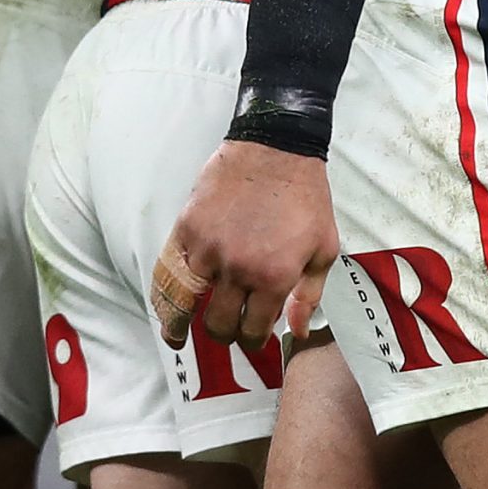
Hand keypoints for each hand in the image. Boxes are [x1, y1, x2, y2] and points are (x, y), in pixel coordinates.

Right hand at [150, 138, 337, 350]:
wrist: (277, 148)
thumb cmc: (304, 194)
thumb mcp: (323, 247)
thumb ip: (309, 295)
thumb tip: (298, 332)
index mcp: (274, 276)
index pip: (254, 330)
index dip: (253, 340)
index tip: (252, 337)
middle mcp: (238, 268)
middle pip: (220, 325)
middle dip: (225, 335)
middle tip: (228, 331)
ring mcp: (208, 249)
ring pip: (185, 306)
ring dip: (184, 324)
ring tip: (180, 335)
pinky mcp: (186, 230)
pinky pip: (167, 275)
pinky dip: (163, 297)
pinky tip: (166, 308)